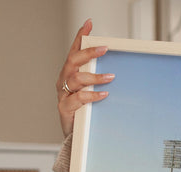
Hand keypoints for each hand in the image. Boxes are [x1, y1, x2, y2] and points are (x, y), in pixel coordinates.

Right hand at [56, 19, 113, 136]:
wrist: (75, 137)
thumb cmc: (84, 112)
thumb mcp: (91, 92)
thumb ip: (98, 81)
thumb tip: (117, 71)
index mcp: (70, 74)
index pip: (74, 51)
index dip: (80, 37)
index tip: (89, 24)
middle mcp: (64, 81)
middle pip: (73, 61)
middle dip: (88, 53)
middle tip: (104, 48)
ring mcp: (63, 94)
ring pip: (76, 79)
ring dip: (94, 76)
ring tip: (110, 77)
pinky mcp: (65, 108)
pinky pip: (78, 99)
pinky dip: (92, 95)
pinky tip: (103, 95)